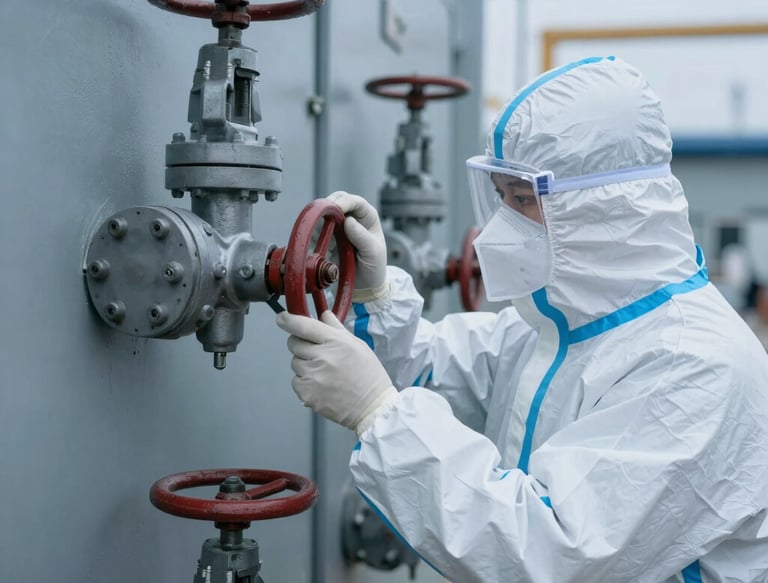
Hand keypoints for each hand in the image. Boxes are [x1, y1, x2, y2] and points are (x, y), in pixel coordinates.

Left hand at [276, 310, 398, 435]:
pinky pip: (296, 381)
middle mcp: (321, 357)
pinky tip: (321, 385)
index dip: (288, 320)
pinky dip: (304, 382)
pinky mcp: (306, 393)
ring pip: (294, 362)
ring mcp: (312, 376)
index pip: (303, 325)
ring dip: (304, 364)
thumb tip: (324, 315)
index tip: (283, 319)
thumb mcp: (357, 345)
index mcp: (335, 342)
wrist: (372, 406)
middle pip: (293, 343)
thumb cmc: (368, 376)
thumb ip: (336, 328)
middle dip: (300, 344)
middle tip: (315, 352)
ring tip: (324, 372)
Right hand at [327, 191, 386, 293]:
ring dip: (320, 221)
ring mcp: (339, 226)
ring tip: (321, 235)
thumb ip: (362, 236)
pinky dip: (315, 233)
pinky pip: (317, 229)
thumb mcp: (372, 252)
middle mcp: (353, 217)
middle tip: (321, 217)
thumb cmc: (374, 267)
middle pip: (337, 201)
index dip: (344, 201)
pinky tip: (318, 242)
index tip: (334, 208)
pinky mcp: (328, 237)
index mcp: (367, 216)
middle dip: (328, 206)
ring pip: (324, 213)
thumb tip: (348, 221)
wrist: (364, 286)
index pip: (355, 201)